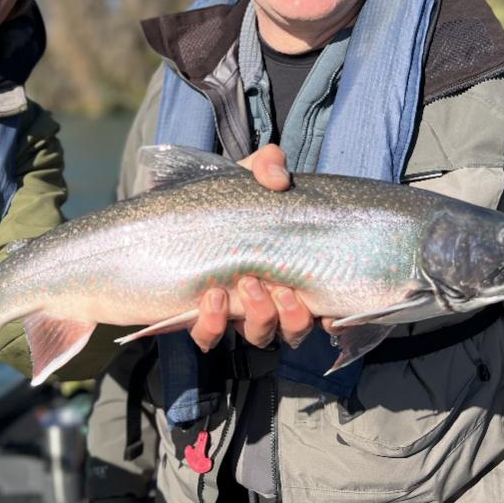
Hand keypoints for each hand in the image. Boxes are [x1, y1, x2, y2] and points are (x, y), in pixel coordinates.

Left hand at [188, 144, 318, 351]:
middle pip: (294, 329)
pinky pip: (209, 338)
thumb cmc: (223, 200)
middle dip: (292, 315)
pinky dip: (213, 325)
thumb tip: (278, 179)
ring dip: (260, 317)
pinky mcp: (199, 318)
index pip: (319, 308)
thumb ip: (267, 165)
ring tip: (246, 282)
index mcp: (288, 274)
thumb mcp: (246, 176)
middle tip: (276, 284)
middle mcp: (268, 301)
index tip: (330, 314)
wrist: (173, 214)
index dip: (330, 319)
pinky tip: (211, 299)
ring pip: (260, 336)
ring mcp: (235, 313)